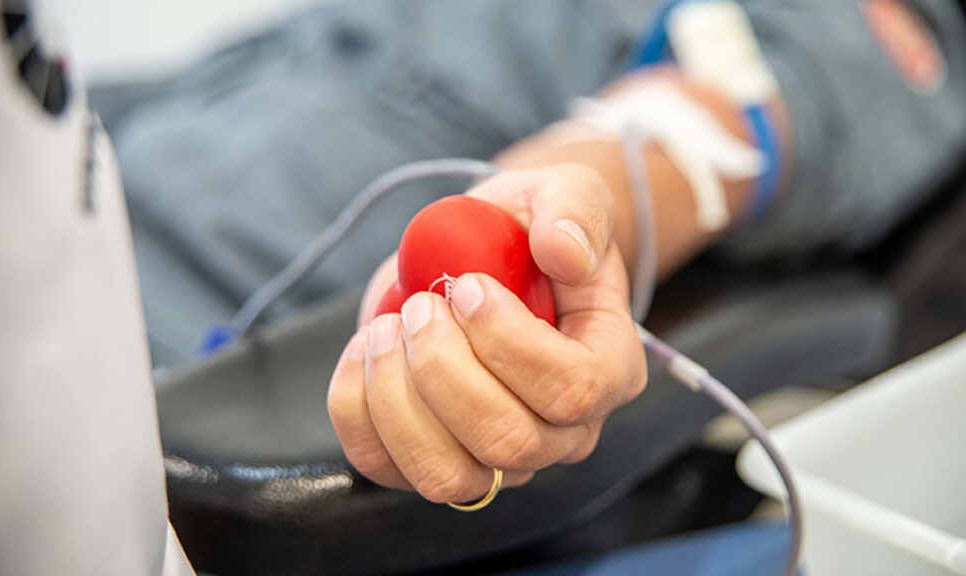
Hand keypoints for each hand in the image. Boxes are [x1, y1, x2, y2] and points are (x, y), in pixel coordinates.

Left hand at [328, 165, 647, 502]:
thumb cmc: (530, 233)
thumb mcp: (566, 194)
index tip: (467, 286)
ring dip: (396, 397)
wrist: (484, 256)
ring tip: (385, 330)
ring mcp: (497, 459)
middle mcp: (562, 431)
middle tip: (421, 306)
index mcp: (610, 369)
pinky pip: (386, 467)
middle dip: (443, 368)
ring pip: (445, 474)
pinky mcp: (432, 460)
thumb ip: (576, 211)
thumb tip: (563, 250)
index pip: (572, 390)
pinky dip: (356, 409)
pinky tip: (364, 352)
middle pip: (507, 442)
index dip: (508, 341)